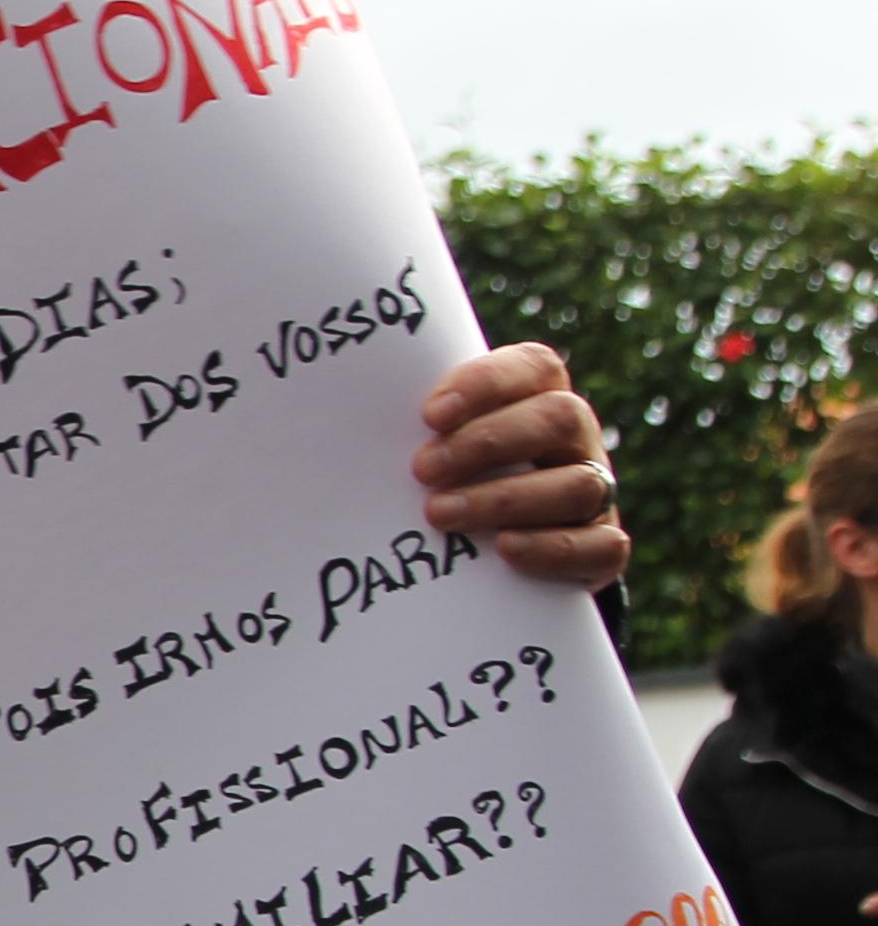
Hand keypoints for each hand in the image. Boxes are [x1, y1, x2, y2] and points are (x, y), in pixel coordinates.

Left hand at [412, 343, 625, 591]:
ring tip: (440, 515)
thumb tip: (324, 416)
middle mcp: (575, 439)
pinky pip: (600, 546)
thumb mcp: (431, 445)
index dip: (486, 384)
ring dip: (506, 499)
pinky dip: (550, 548)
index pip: (534, 368)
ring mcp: (596, 492)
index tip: (430, 414)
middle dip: (489, 442)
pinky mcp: (602, 548)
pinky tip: (503, 551)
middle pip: (559, 419)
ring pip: (578, 484)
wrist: (500, 558)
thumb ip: (408, 428)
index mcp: (539, 397)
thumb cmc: (448, 481)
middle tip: (423, 470)